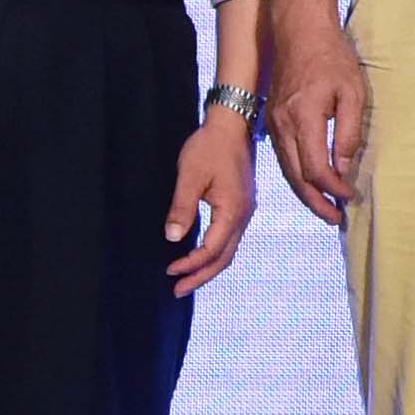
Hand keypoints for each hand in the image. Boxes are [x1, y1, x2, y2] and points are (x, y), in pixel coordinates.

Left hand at [161, 108, 257, 294]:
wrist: (231, 124)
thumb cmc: (209, 146)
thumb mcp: (190, 175)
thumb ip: (181, 207)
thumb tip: (172, 238)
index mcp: (232, 210)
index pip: (212, 249)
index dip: (191, 264)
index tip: (170, 271)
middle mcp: (243, 215)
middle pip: (224, 257)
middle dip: (201, 276)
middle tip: (178, 290)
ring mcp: (245, 211)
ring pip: (229, 249)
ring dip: (208, 267)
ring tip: (186, 279)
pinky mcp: (241, 205)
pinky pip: (230, 238)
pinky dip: (214, 253)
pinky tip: (201, 255)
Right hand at [262, 29, 364, 225]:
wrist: (300, 31)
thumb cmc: (333, 57)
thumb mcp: (353, 92)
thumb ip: (349, 132)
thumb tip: (344, 168)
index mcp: (303, 117)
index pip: (316, 167)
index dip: (334, 188)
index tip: (350, 196)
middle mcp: (283, 124)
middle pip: (296, 176)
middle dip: (316, 201)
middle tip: (335, 219)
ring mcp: (274, 123)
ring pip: (286, 169)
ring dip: (305, 192)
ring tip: (325, 209)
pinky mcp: (272, 120)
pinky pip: (282, 156)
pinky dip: (296, 175)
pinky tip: (310, 183)